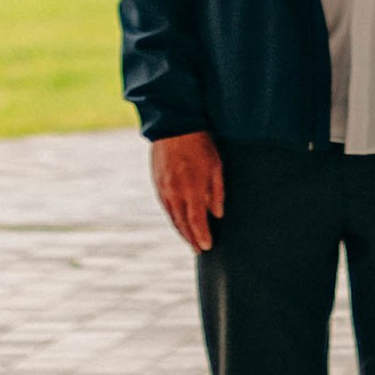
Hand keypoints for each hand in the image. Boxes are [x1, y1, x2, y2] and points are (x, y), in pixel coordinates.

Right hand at [151, 131, 225, 250]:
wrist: (174, 125)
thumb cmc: (200, 144)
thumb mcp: (216, 166)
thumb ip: (217, 192)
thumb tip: (217, 214)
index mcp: (191, 190)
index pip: (196, 222)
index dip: (202, 237)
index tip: (207, 247)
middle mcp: (175, 193)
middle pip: (182, 224)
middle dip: (191, 239)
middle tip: (199, 250)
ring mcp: (163, 189)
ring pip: (172, 217)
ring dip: (181, 231)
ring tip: (189, 240)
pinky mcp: (157, 183)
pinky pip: (165, 207)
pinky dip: (173, 217)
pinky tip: (178, 221)